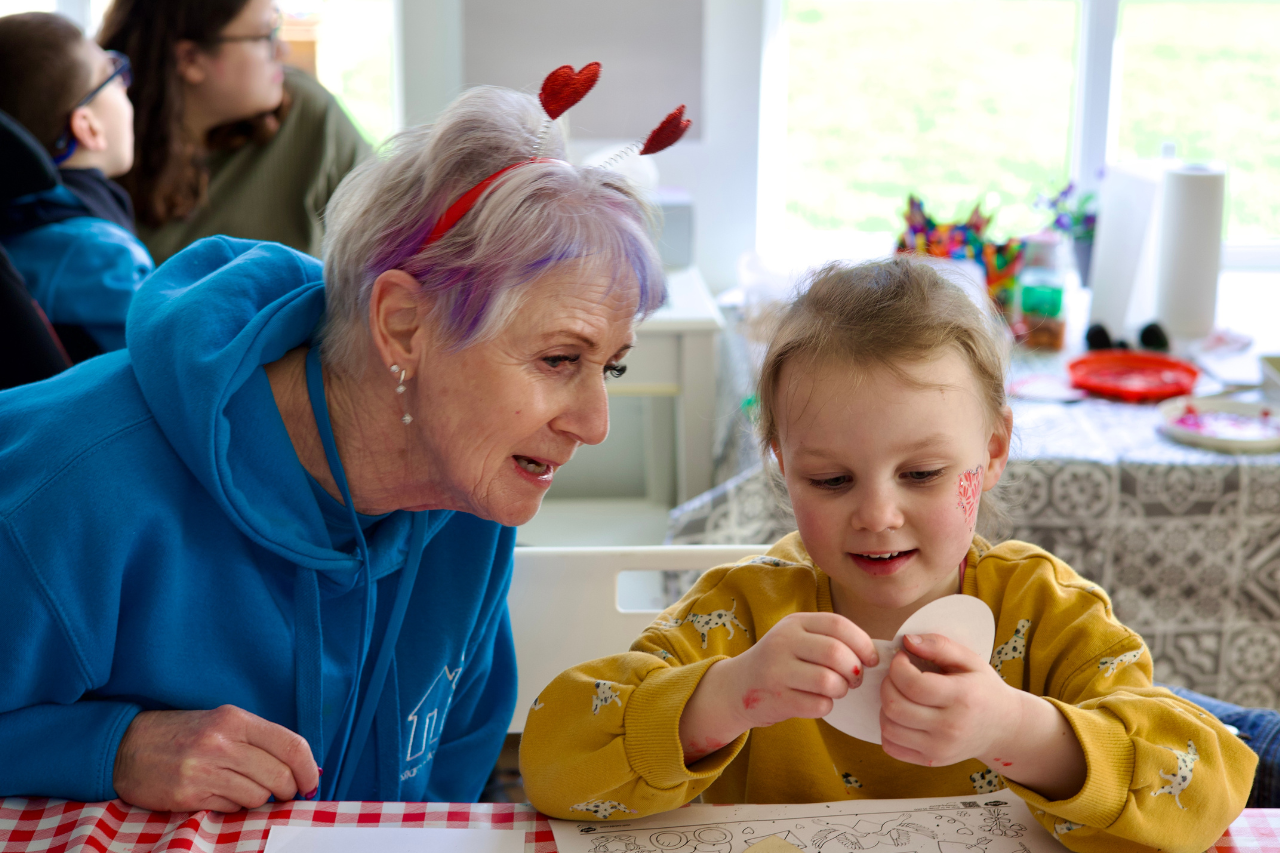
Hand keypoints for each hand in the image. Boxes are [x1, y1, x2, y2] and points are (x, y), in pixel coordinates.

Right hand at [113, 706, 319, 811]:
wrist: (127, 746)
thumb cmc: (183, 734)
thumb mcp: (223, 724)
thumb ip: (261, 741)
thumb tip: (304, 766)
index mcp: (235, 720)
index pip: (291, 745)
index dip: (308, 768)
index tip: (311, 781)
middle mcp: (222, 742)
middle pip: (279, 775)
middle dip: (289, 790)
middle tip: (284, 793)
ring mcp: (205, 769)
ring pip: (258, 796)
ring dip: (259, 799)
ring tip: (244, 790)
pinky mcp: (189, 794)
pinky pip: (232, 808)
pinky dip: (235, 806)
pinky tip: (220, 795)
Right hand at [679, 612, 878, 762]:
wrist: (738, 687)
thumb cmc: (781, 663)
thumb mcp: (799, 639)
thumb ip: (831, 640)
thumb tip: (875, 654)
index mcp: (794, 623)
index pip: (838, 625)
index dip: (862, 643)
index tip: (871, 659)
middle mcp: (783, 642)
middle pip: (835, 653)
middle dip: (854, 670)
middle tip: (854, 679)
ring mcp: (777, 671)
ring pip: (829, 681)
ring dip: (841, 690)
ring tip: (836, 690)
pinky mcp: (776, 699)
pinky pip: (818, 705)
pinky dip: (826, 706)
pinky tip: (817, 701)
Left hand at [879, 633, 1018, 766]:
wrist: (1003, 728)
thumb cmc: (984, 690)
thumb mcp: (970, 660)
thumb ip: (939, 645)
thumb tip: (907, 641)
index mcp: (961, 698)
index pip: (913, 685)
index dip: (897, 667)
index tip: (901, 658)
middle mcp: (950, 728)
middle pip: (895, 706)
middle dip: (888, 684)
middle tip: (898, 675)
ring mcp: (939, 749)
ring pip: (889, 728)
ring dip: (885, 706)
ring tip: (900, 695)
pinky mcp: (931, 761)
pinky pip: (892, 747)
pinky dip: (888, 729)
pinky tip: (901, 716)